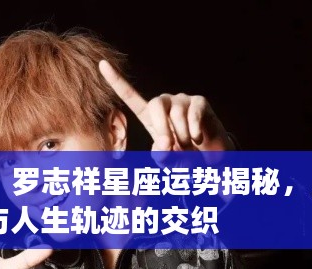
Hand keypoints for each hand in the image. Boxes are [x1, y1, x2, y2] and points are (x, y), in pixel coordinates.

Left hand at [99, 60, 233, 151]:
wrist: (209, 158)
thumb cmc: (183, 157)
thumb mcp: (167, 160)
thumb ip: (160, 155)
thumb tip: (164, 143)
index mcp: (149, 115)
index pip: (130, 96)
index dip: (116, 81)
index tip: (102, 64)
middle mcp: (164, 103)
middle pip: (156, 104)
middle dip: (163, 128)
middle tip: (173, 147)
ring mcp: (182, 100)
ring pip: (177, 115)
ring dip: (183, 137)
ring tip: (188, 146)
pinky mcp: (199, 102)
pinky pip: (194, 115)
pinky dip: (195, 133)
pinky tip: (198, 140)